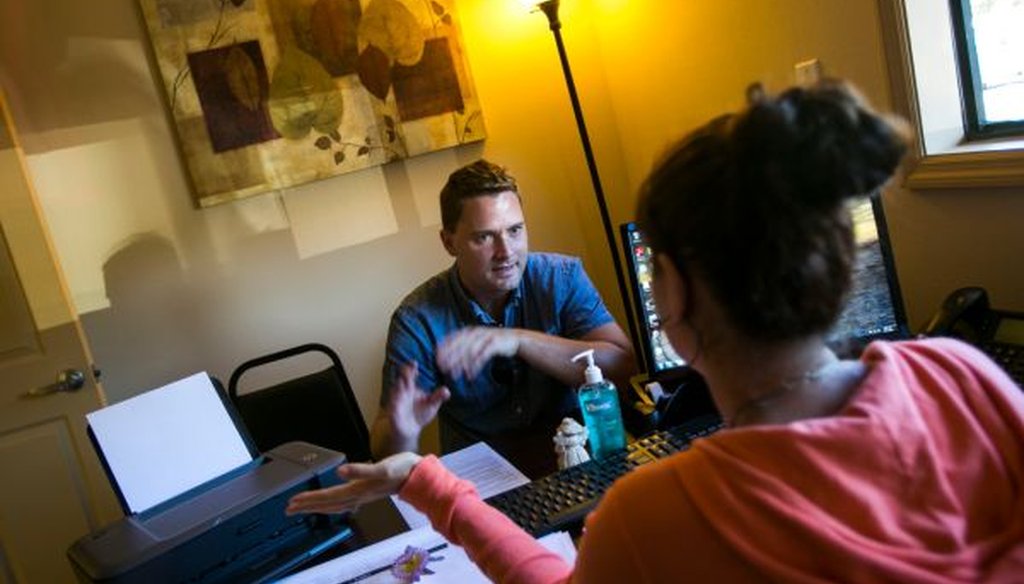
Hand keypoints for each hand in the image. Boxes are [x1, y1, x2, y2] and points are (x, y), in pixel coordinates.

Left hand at [286, 452, 422, 514]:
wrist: (419, 477)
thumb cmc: (403, 470)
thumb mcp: (382, 467)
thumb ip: (360, 469)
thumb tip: (341, 471)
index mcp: (359, 489)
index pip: (328, 496)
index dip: (310, 499)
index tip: (293, 501)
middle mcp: (359, 495)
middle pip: (328, 504)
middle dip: (308, 506)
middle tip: (290, 509)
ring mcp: (363, 495)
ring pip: (334, 505)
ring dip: (318, 507)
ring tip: (304, 508)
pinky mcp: (367, 492)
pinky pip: (344, 502)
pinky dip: (333, 504)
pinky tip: (331, 503)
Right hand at [387, 362, 449, 441]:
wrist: (410, 430)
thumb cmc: (420, 413)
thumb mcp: (432, 404)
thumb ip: (438, 397)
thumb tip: (447, 391)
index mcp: (410, 388)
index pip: (409, 375)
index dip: (410, 368)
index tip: (414, 363)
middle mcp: (402, 393)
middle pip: (400, 381)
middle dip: (403, 376)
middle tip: (408, 371)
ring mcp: (397, 403)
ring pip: (394, 395)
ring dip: (397, 391)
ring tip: (403, 388)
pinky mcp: (393, 415)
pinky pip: (392, 411)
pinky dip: (394, 409)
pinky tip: (396, 406)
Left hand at [436, 327, 519, 379]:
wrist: (514, 339)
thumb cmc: (491, 342)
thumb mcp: (477, 340)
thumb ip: (464, 345)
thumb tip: (448, 356)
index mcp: (469, 331)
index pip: (453, 338)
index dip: (444, 349)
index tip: (436, 359)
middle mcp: (475, 333)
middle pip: (459, 346)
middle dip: (450, 358)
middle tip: (442, 369)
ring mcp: (485, 338)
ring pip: (469, 352)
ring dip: (461, 364)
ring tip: (454, 375)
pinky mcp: (494, 344)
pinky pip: (482, 357)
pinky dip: (475, 367)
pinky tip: (470, 376)